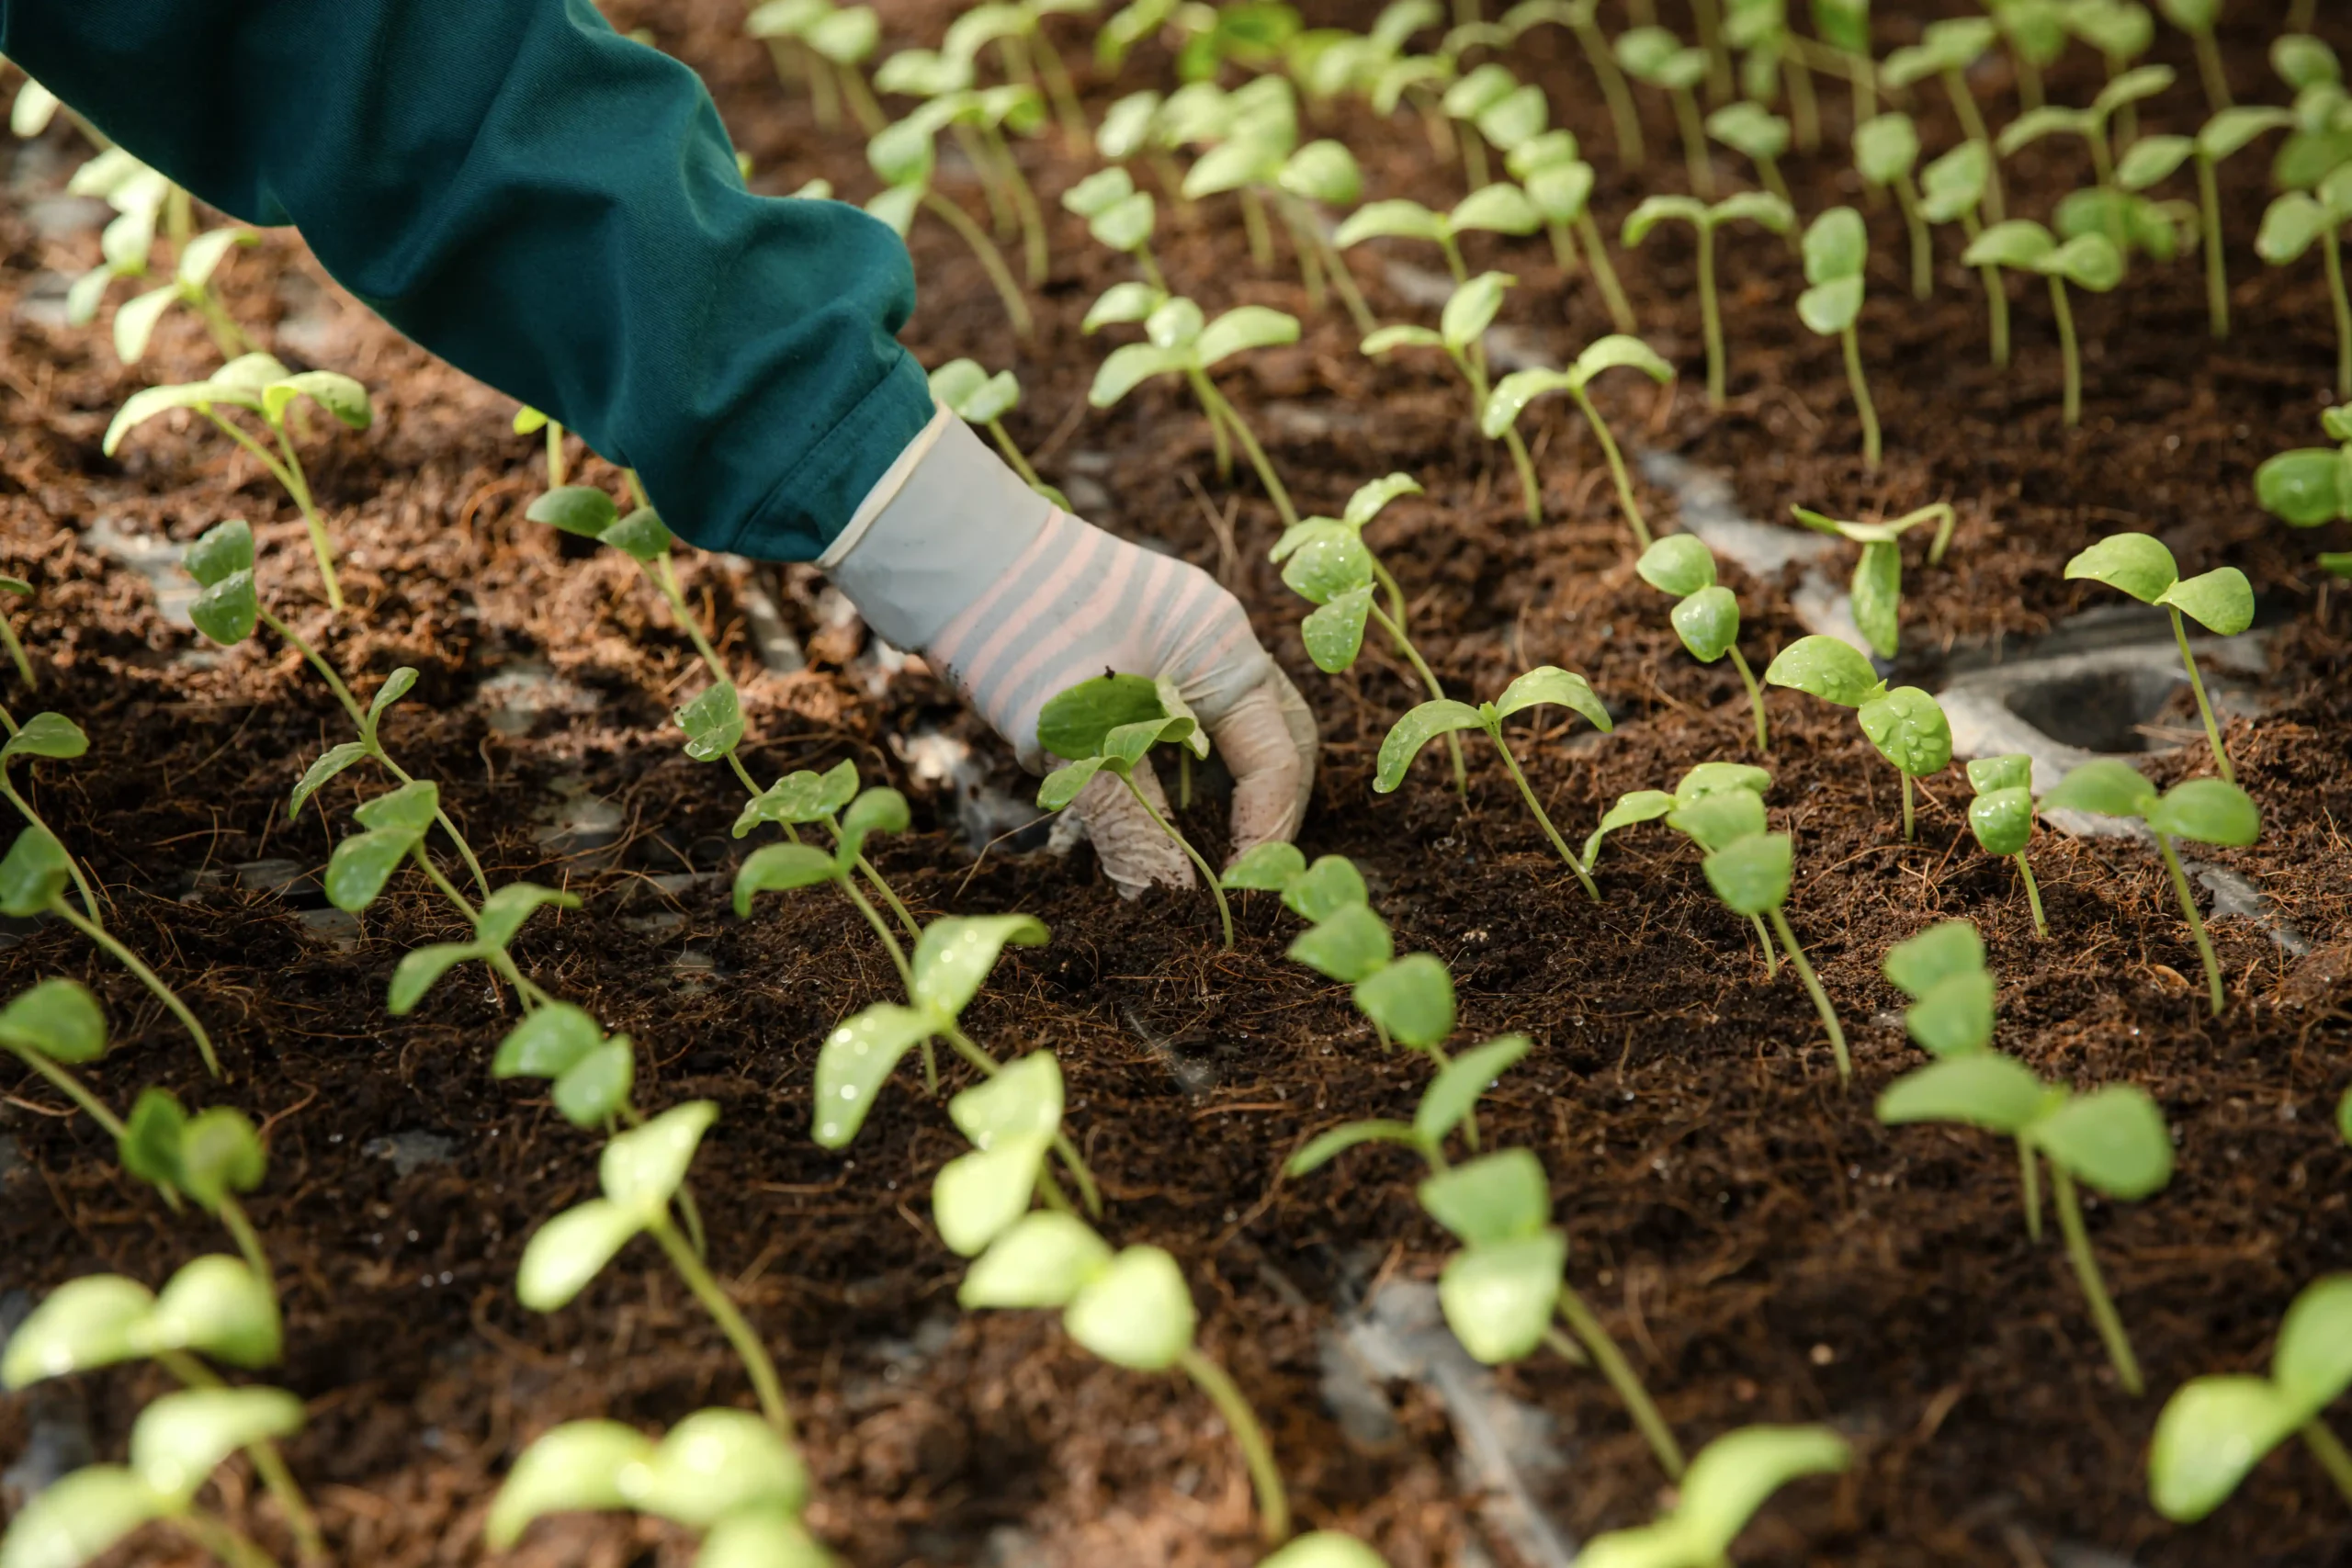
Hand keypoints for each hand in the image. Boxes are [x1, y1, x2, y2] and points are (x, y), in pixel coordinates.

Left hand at [823, 411, 1315, 895]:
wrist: (940, 549)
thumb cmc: (1016, 630)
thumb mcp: (1073, 741)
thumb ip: (1128, 822)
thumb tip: (1161, 900)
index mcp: (1220, 648)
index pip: (1275, 759)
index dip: (1262, 836)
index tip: (1232, 897)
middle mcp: (1210, 640)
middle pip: (1272, 742)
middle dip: (1257, 814)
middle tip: (1228, 880)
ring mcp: (1172, 640)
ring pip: (1218, 735)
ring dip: (1203, 796)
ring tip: (1170, 852)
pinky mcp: (1129, 650)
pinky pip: (1170, 722)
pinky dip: (1159, 770)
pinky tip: (1121, 805)